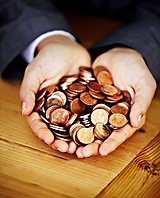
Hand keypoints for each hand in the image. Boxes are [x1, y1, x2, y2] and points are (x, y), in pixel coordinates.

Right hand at [20, 35, 90, 152]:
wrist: (67, 47)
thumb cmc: (48, 57)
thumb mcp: (35, 71)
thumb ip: (28, 90)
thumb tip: (25, 111)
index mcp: (41, 104)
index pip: (39, 122)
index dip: (43, 133)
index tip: (49, 140)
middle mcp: (56, 108)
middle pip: (58, 128)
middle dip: (62, 140)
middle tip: (69, 149)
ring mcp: (72, 105)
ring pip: (74, 124)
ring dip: (78, 137)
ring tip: (84, 146)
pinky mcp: (86, 100)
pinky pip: (89, 112)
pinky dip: (93, 122)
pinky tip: (98, 130)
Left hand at [76, 47, 156, 157]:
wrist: (117, 52)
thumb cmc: (135, 67)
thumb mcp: (144, 83)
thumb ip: (141, 102)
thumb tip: (136, 122)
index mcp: (126, 114)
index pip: (120, 132)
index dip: (112, 143)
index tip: (102, 151)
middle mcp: (111, 114)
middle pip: (101, 133)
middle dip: (92, 145)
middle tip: (81, 154)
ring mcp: (97, 107)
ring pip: (87, 125)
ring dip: (79, 136)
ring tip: (69, 145)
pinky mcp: (85, 99)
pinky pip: (78, 109)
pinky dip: (71, 117)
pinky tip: (61, 125)